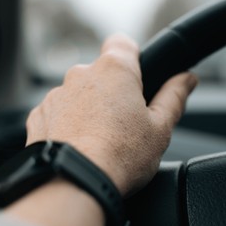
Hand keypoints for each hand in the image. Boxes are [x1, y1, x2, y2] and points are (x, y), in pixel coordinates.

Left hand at [25, 34, 196, 196]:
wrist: (73, 183)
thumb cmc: (120, 156)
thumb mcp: (160, 128)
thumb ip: (174, 97)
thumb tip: (186, 78)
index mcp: (114, 70)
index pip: (122, 43)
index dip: (131, 56)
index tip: (136, 76)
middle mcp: (81, 75)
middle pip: (100, 73)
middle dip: (112, 91)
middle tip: (124, 122)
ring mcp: (56, 95)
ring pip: (78, 94)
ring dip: (88, 108)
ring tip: (100, 139)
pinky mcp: (39, 115)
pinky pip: (58, 113)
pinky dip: (67, 124)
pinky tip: (79, 146)